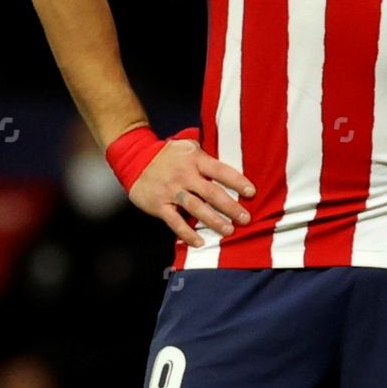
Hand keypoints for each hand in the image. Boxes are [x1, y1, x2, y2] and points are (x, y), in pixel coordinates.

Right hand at [129, 139, 254, 246]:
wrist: (134, 159)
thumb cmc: (168, 154)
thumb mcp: (187, 145)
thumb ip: (206, 152)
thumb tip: (231, 153)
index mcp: (195, 159)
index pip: (220, 170)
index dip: (237, 181)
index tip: (251, 192)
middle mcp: (184, 175)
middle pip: (211, 192)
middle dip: (230, 207)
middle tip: (245, 218)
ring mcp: (171, 191)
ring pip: (196, 208)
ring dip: (213, 221)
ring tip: (228, 230)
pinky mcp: (160, 205)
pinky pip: (175, 222)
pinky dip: (187, 233)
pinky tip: (199, 242)